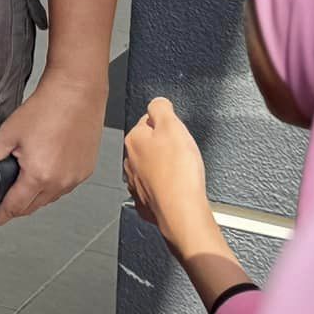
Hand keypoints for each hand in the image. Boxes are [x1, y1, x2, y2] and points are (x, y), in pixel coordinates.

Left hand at [0, 73, 104, 227]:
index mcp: (38, 175)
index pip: (13, 208)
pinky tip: (42, 169)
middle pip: (30, 207)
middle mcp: (60, 183)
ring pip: (47, 199)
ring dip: (32, 196)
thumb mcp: (8, 133)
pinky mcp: (85, 173)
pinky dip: (49, 185)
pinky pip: (62, 188)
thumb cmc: (45, 108)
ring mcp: (75, 179)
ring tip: (20, 178)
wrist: (76, 93)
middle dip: (12, 206)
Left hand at [122, 97, 220, 252]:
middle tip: (182, 153)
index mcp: (134, 139)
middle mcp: (130, 160)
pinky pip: (155, 188)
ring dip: (164, 167)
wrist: (181, 211)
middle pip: (149, 144)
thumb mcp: (173, 127)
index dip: (167, 123)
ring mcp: (136, 182)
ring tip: (181, 172)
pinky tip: (176, 188)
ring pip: (151, 166)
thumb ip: (162, 108)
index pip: (148, 120)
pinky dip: (164, 187)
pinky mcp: (146, 201)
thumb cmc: (178, 173)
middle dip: (165, 146)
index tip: (176, 130)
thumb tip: (157, 101)